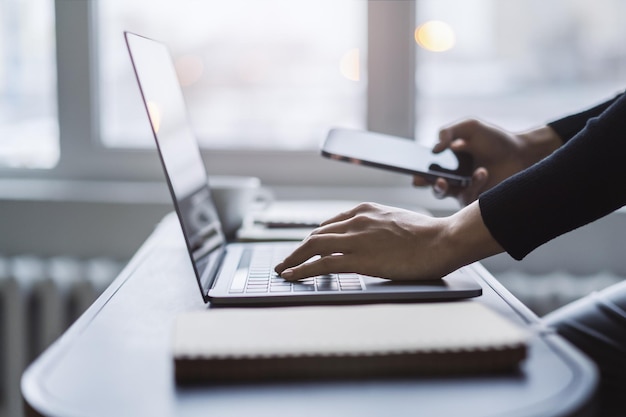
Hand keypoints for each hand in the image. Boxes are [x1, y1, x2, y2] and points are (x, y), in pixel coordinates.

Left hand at [274, 201, 502, 280]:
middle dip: (298, 249)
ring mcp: (355, 239)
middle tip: (287, 260)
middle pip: (316, 235)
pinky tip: (293, 275)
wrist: (442, 240)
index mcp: (364, 210)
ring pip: (313, 247)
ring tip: (283, 269)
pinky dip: (302, 270)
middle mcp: (355, 221)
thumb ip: (379, 228)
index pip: (330, 224)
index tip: (307, 247)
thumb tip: (374, 241)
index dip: (315, 238)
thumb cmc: (428, 235)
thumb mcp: (397, 222)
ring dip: (294, 259)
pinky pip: (322, 264)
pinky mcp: (358, 258)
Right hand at [414, 119, 561, 205]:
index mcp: (445, 163)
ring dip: (445, 186)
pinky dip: (473, 185)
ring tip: (456, 177)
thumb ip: (448, 131)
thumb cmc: (494, 139)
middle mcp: (451, 180)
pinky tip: (481, 172)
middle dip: (428, 184)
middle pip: (432, 186)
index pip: (425, 170)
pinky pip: (467, 199)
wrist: (521, 152)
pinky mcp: (476, 201)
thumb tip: (434, 148)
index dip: (417, 173)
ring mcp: (463, 191)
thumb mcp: (470, 127)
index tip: (415, 172)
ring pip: (445, 195)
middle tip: (430, 179)